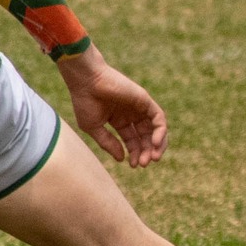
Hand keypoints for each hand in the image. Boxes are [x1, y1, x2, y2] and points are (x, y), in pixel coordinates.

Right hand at [58, 48, 167, 168]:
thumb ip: (108, 143)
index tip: (133, 165)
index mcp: (118, 120)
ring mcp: (139, 107)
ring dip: (157, 145)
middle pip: (145, 137)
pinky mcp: (145, 100)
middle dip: (146, 152)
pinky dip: (160, 131)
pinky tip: (154, 142)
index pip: (132, 140)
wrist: (86, 81)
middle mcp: (131, 114)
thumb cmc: (85, 102)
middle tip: (144, 163)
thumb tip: (122, 159)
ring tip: (152, 157)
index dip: (134, 153)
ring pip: (156, 129)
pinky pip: (159, 118)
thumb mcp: (93, 128)